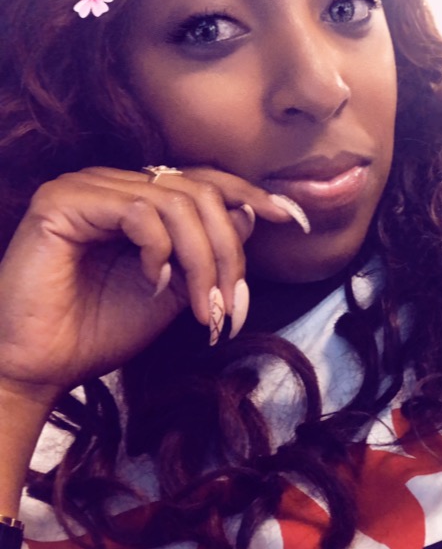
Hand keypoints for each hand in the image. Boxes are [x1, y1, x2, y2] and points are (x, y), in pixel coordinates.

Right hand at [0, 165, 298, 404]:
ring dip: (203, 258)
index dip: (251, 194)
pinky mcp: (62, 201)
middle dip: (229, 249)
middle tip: (232, 304)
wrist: (39, 367)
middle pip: (200, 190)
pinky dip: (161, 250)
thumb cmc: (96, 332)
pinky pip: (139, 210)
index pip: (204, 180)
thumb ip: (206, 255)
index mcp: (136, 199)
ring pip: (176, 200)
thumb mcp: (172, 294)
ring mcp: (85, 187)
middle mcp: (111, 183)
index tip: (294, 219)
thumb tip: (252, 215)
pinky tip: (152, 284)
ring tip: (201, 307)